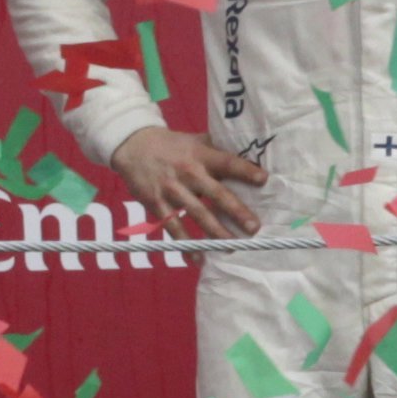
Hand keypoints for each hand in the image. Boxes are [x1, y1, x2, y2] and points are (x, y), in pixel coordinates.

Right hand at [113, 125, 268, 237]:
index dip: (245, 170)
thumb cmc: (170, 144)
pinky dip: (186, 244)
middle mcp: (188, 172)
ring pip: (197, 214)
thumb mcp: (194, 140)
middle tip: (254, 228)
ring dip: (216, 232)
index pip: (226, 162)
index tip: (264, 180)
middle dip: (236, 211)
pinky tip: (199, 258)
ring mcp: (172, 190)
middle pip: (216, 194)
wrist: (132, 146)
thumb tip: (249, 156)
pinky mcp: (157, 204)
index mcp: (200, 155)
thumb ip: (216, 149)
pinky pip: (173, 228)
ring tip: (232, 246)